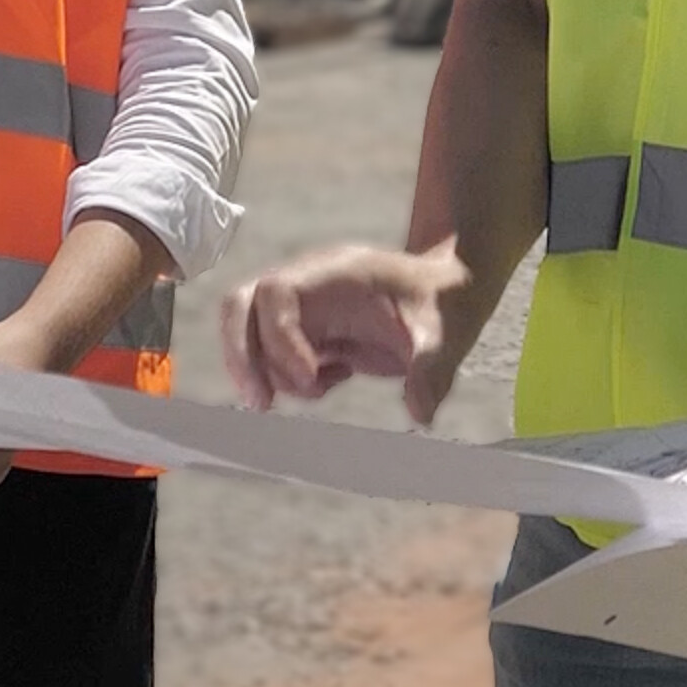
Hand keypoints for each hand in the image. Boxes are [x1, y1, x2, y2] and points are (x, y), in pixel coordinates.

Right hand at [222, 241, 473, 424]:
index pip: (276, 292)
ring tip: (323, 387)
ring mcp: (304, 306)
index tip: (311, 379)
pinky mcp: (307, 329)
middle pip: (240, 304)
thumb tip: (421, 414)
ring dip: (270, 373)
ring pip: (250, 334)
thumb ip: (431, 369)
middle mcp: (308, 284)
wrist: (446, 293)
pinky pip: (273, 354)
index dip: (278, 337)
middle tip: (261, 403)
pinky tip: (335, 379)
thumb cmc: (443, 302)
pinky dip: (289, 378)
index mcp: (335, 273)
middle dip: (240, 355)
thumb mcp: (446, 334)